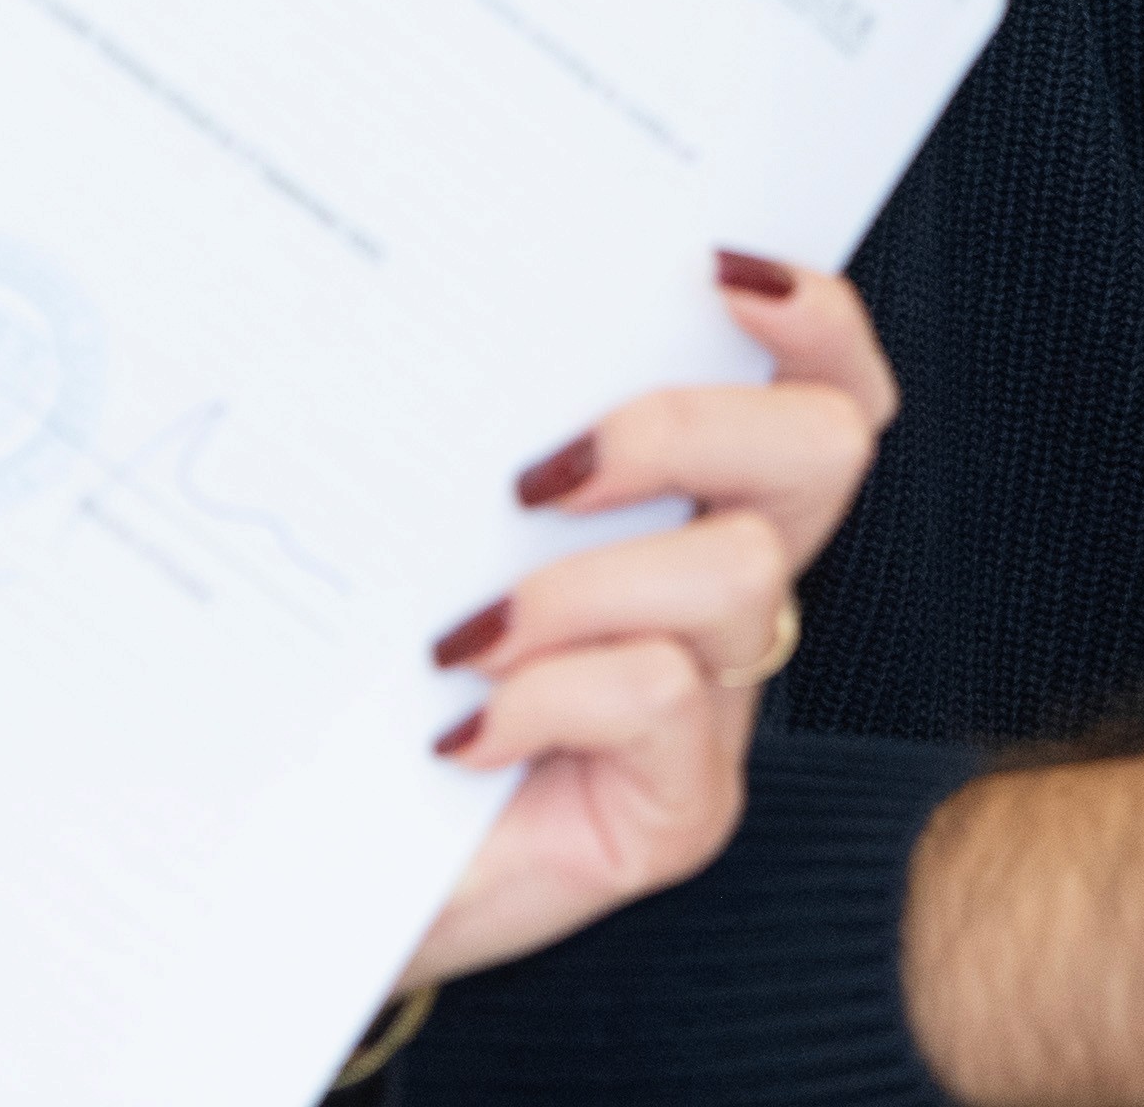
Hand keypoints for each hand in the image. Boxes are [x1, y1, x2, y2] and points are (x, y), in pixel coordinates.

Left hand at [399, 252, 898, 989]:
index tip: (718, 268)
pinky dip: (548, 692)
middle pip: (823, 450)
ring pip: (736, 574)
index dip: (814, 318)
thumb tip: (419, 292)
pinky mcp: (680, 811)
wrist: (320, 875)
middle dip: (684, 425)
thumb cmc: (368, 686)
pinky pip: (660, 696)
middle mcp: (724, 594)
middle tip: (541, 474)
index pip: (819, 387)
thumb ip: (458, 432)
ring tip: (462, 634)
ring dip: (581, 584)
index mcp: (683, 504)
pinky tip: (457, 730)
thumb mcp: (416, 531)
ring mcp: (715, 707)